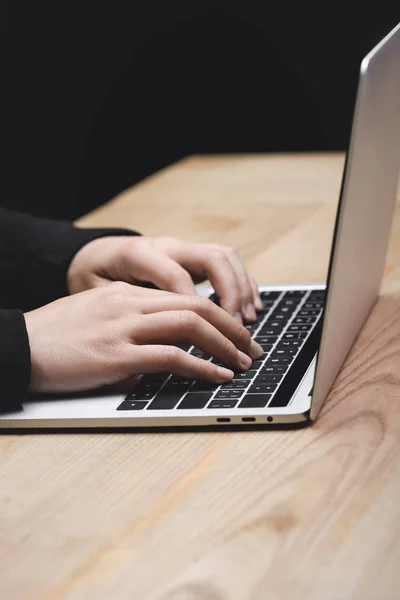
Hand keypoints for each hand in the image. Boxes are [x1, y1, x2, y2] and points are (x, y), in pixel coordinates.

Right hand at [25, 283, 262, 392]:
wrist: (17, 346)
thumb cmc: (54, 337)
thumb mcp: (95, 315)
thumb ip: (128, 320)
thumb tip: (158, 339)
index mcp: (126, 293)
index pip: (184, 296)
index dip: (217, 315)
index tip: (234, 332)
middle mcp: (129, 304)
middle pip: (196, 306)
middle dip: (231, 328)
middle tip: (251, 347)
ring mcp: (123, 328)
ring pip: (190, 325)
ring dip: (224, 346)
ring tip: (242, 363)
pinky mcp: (116, 356)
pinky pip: (171, 357)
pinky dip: (201, 367)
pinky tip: (217, 377)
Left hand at [67, 236, 261, 323]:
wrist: (92, 254)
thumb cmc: (92, 278)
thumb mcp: (94, 294)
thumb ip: (121, 310)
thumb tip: (151, 339)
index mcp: (138, 254)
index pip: (176, 277)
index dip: (192, 307)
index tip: (203, 337)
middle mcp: (165, 246)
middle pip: (211, 259)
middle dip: (231, 294)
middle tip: (237, 328)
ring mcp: (181, 248)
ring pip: (224, 256)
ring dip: (241, 287)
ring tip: (247, 320)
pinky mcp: (191, 255)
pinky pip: (226, 261)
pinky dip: (242, 282)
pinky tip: (249, 307)